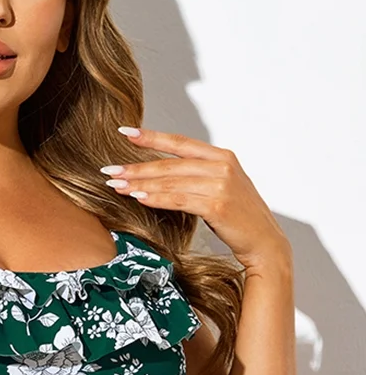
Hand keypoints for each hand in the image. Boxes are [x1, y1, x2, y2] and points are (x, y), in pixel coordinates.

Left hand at [103, 126, 291, 270]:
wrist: (264, 242)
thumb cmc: (240, 218)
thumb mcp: (222, 187)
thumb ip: (199, 175)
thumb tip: (163, 174)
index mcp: (222, 156)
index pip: (180, 142)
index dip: (151, 137)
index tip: (125, 132)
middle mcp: (222, 166)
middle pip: (170, 164)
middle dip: (137, 167)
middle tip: (109, 170)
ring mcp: (221, 185)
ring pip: (171, 181)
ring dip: (140, 184)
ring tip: (116, 185)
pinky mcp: (217, 205)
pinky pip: (179, 200)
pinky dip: (157, 198)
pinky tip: (138, 198)